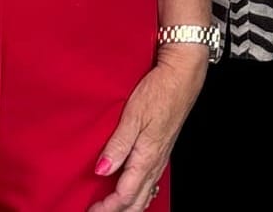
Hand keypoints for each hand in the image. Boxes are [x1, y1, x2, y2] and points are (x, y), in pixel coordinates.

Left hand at [89, 48, 205, 210]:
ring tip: (111, 206)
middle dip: (117, 211)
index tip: (90, 209)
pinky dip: (140, 192)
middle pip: (137, 201)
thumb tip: (101, 171)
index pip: (125, 195)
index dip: (107, 208)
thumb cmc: (160, 90)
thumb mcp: (133, 115)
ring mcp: (161, 155)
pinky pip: (151, 180)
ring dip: (129, 204)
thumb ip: (117, 145)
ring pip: (146, 193)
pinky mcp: (162, 147)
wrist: (183, 74)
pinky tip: (133, 187)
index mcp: (147, 156)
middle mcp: (156, 161)